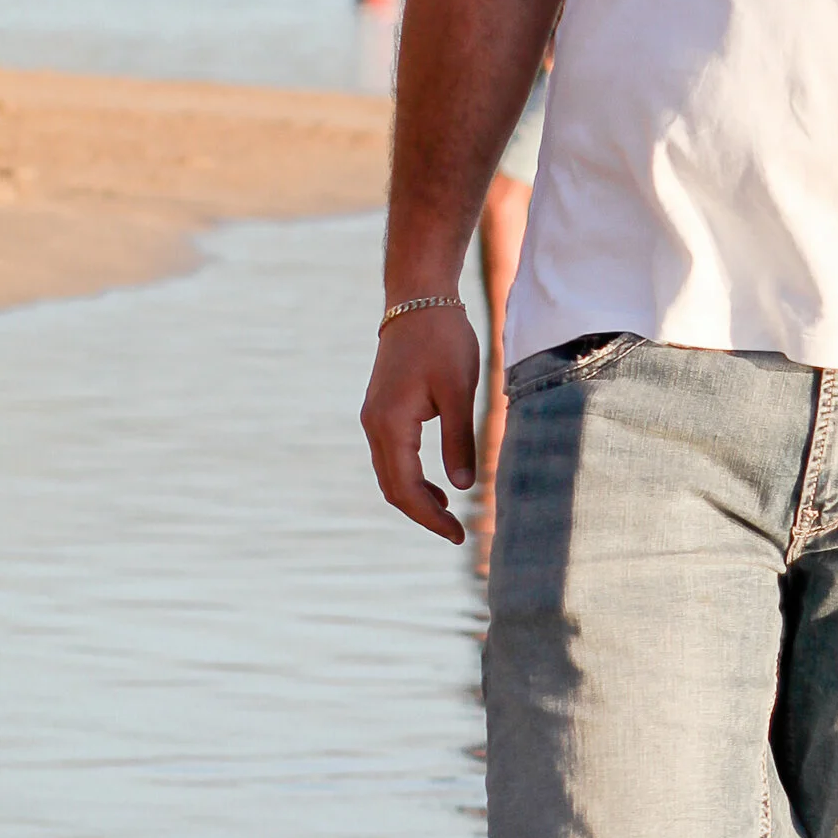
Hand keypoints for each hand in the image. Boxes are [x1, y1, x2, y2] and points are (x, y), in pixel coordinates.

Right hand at [361, 304, 481, 542]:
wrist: (418, 302)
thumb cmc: (443, 341)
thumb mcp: (459, 391)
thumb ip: (459, 440)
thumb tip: (463, 487)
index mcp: (391, 424)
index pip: (406, 488)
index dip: (431, 517)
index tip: (459, 535)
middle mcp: (374, 425)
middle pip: (392, 488)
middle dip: (423, 515)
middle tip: (457, 534)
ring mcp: (374, 418)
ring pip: (389, 474)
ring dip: (415, 499)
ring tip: (448, 516)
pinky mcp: (382, 411)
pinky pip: (391, 457)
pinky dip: (410, 478)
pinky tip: (437, 487)